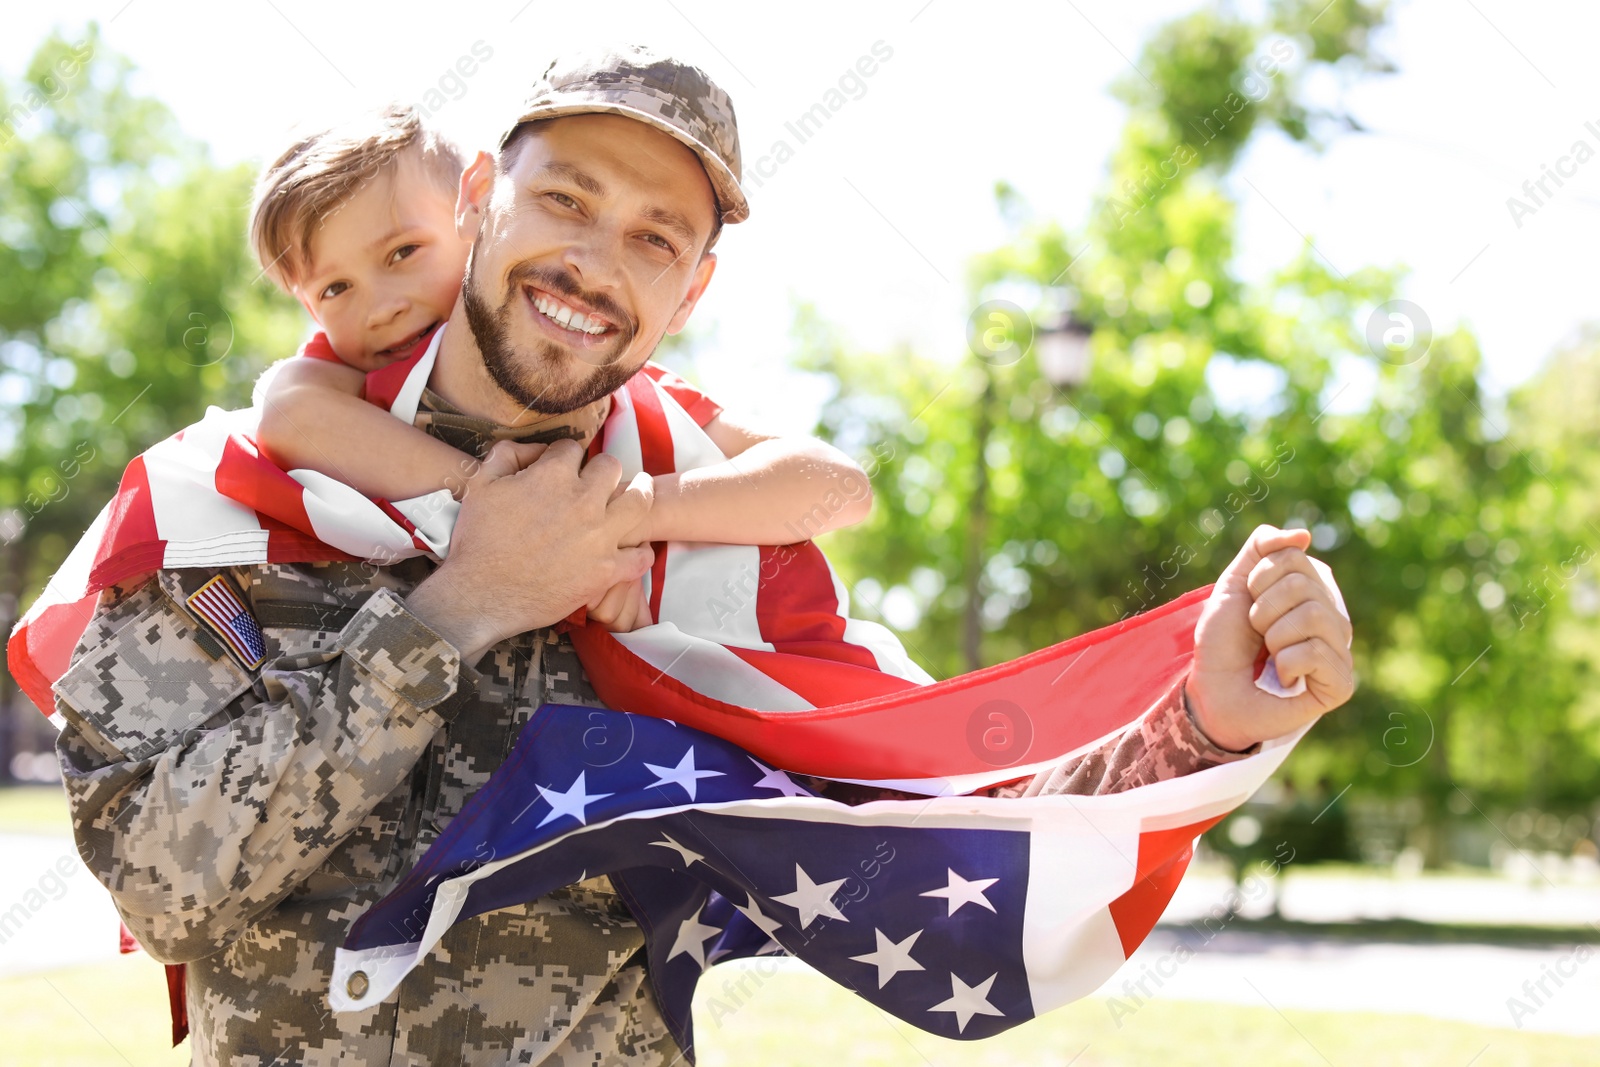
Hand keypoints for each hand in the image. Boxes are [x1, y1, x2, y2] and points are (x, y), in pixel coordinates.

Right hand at [405, 439, 654, 659]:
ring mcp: (600, 536)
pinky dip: (641, 550)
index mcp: (552, 476)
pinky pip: (641, 555)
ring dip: (640, 492)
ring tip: (639, 490)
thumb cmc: (477, 541)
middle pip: (611, 467)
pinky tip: (636, 546)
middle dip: (602, 470)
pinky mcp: (607, 570)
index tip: (564, 468)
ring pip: (640, 501)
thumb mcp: (480, 484)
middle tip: (599, 480)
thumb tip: (535, 447)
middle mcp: (583, 501)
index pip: (573, 448)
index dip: (566, 457)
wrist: (480, 595)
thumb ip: (507, 454)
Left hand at [1186, 525, 1354, 751]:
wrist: (1211, 691)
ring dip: (1274, 637)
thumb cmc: (1223, 642)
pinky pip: (1318, 653)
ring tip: (1270, 656)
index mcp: (1310, 592)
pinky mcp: (1340, 684)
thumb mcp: (1234, 584)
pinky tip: (1284, 679)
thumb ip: (1261, 549)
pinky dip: (1287, 664)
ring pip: (1313, 617)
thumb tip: (1303, 534)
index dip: (1259, 579)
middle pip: (1303, 586)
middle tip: (1258, 635)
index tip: (1249, 605)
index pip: (1294, 558)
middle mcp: (1331, 618)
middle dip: (1263, 610)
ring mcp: (1339, 650)